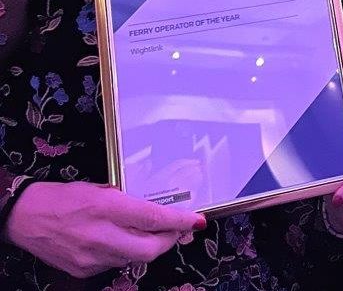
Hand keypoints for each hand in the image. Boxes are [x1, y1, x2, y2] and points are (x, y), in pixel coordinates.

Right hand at [2, 181, 205, 278]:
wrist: (25, 217)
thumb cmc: (64, 196)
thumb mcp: (101, 190)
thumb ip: (128, 203)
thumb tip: (156, 213)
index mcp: (107, 208)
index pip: (154, 218)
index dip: (180, 221)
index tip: (198, 220)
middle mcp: (101, 236)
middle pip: (151, 249)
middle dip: (171, 240)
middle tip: (180, 230)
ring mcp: (92, 258)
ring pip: (135, 258)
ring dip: (149, 246)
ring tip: (153, 232)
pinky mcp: (83, 271)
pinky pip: (116, 264)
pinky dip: (126, 253)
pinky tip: (124, 240)